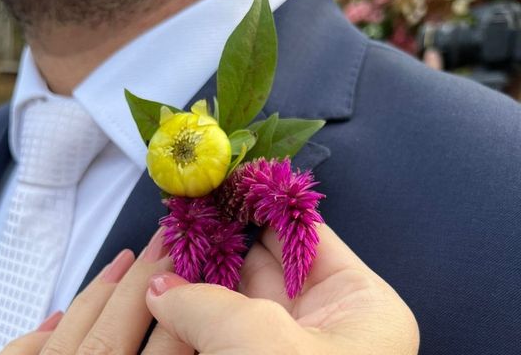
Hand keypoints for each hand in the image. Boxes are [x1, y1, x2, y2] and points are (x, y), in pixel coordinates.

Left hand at [0, 228, 192, 354]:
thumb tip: (192, 336)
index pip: (163, 348)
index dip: (185, 308)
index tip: (199, 275)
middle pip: (115, 332)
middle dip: (146, 280)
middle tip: (167, 243)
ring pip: (71, 333)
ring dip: (100, 291)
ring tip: (125, 259)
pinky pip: (20, 354)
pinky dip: (37, 334)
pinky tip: (53, 317)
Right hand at [146, 224, 418, 353]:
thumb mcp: (258, 341)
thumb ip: (202, 300)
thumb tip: (159, 286)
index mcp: (360, 305)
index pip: (305, 231)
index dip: (260, 202)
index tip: (219, 182)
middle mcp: (328, 325)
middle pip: (269, 261)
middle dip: (222, 237)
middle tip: (183, 215)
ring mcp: (291, 350)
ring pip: (241, 296)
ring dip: (204, 273)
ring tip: (167, 245)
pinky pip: (225, 329)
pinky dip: (198, 310)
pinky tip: (169, 287)